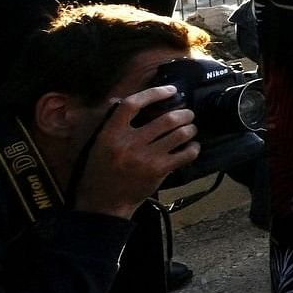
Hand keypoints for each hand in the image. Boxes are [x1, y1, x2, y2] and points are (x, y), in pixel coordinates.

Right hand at [73, 86, 198, 217]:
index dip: (154, 93)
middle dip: (184, 113)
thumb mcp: (99, 144)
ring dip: (190, 129)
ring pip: (179, 134)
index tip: (171, 90)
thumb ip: (112, 123)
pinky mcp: (158, 171)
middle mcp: (128, 143)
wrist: (104, 202)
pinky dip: (193, 148)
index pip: (133, 104)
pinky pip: (185, 154)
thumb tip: (122, 101)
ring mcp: (145, 158)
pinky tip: (192, 147)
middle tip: (188, 114)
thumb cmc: (101, 170)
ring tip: (191, 129)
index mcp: (111, 133)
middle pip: (166, 119)